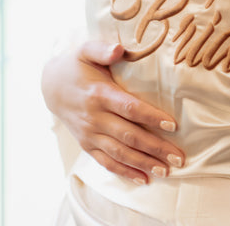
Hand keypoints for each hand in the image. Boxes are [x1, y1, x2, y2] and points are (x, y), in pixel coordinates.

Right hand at [40, 40, 184, 183]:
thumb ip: (102, 49)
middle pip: (129, 135)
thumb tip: (119, 49)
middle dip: (155, 147)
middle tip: (179, 157)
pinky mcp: (87, 144)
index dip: (151, 117)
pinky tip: (143, 179)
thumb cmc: (76, 66)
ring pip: (120, 153)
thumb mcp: (85, 50)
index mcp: (99, 94)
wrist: (51, 86)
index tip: (172, 125)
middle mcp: (94, 117)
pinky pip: (106, 162)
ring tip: (166, 170)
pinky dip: (124, 172)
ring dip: (143, 163)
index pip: (129, 108)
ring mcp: (90, 134)